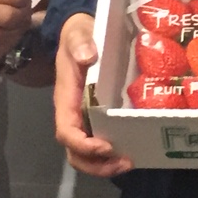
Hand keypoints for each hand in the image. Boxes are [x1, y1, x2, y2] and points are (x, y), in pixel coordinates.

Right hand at [53, 12, 129, 176]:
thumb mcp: (77, 34)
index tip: (105, 146)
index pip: (66, 130)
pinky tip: (132, 150)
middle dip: (95, 164)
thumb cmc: (78, 36)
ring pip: (85, 153)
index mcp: (65, 98)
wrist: (82, 32)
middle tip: (123, 163)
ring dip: (104, 164)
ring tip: (129, 162)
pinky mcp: (96, 116)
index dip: (83, 144)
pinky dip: (112, 153)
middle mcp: (72, 113)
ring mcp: (84, 118)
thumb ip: (80, 42)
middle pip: (74, 151)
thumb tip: (88, 56)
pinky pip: (99, 142)